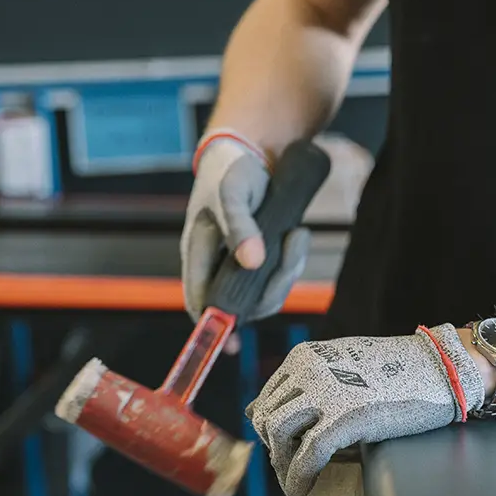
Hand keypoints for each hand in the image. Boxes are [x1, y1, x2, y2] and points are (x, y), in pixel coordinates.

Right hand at [181, 131, 311, 350]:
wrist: (254, 151)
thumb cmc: (232, 170)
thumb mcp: (233, 192)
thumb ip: (240, 226)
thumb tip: (251, 262)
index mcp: (197, 251)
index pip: (199, 300)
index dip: (212, 327)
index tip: (230, 345)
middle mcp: (218, 265)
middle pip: (240, 304)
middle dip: (270, 288)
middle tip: (292, 250)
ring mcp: (241, 265)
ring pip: (264, 293)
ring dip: (287, 272)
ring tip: (298, 236)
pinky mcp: (263, 259)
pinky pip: (279, 277)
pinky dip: (293, 262)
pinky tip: (298, 235)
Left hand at [246, 324, 486, 495]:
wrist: (441, 368)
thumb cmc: (400, 369)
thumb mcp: (343, 364)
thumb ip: (311, 382)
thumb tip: (274, 411)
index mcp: (307, 357)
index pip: (267, 398)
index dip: (269, 429)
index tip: (282, 447)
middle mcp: (309, 370)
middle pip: (266, 417)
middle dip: (273, 447)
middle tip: (289, 465)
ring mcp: (325, 393)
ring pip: (278, 435)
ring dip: (282, 463)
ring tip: (296, 477)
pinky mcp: (345, 418)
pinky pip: (307, 455)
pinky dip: (298, 477)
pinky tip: (302, 488)